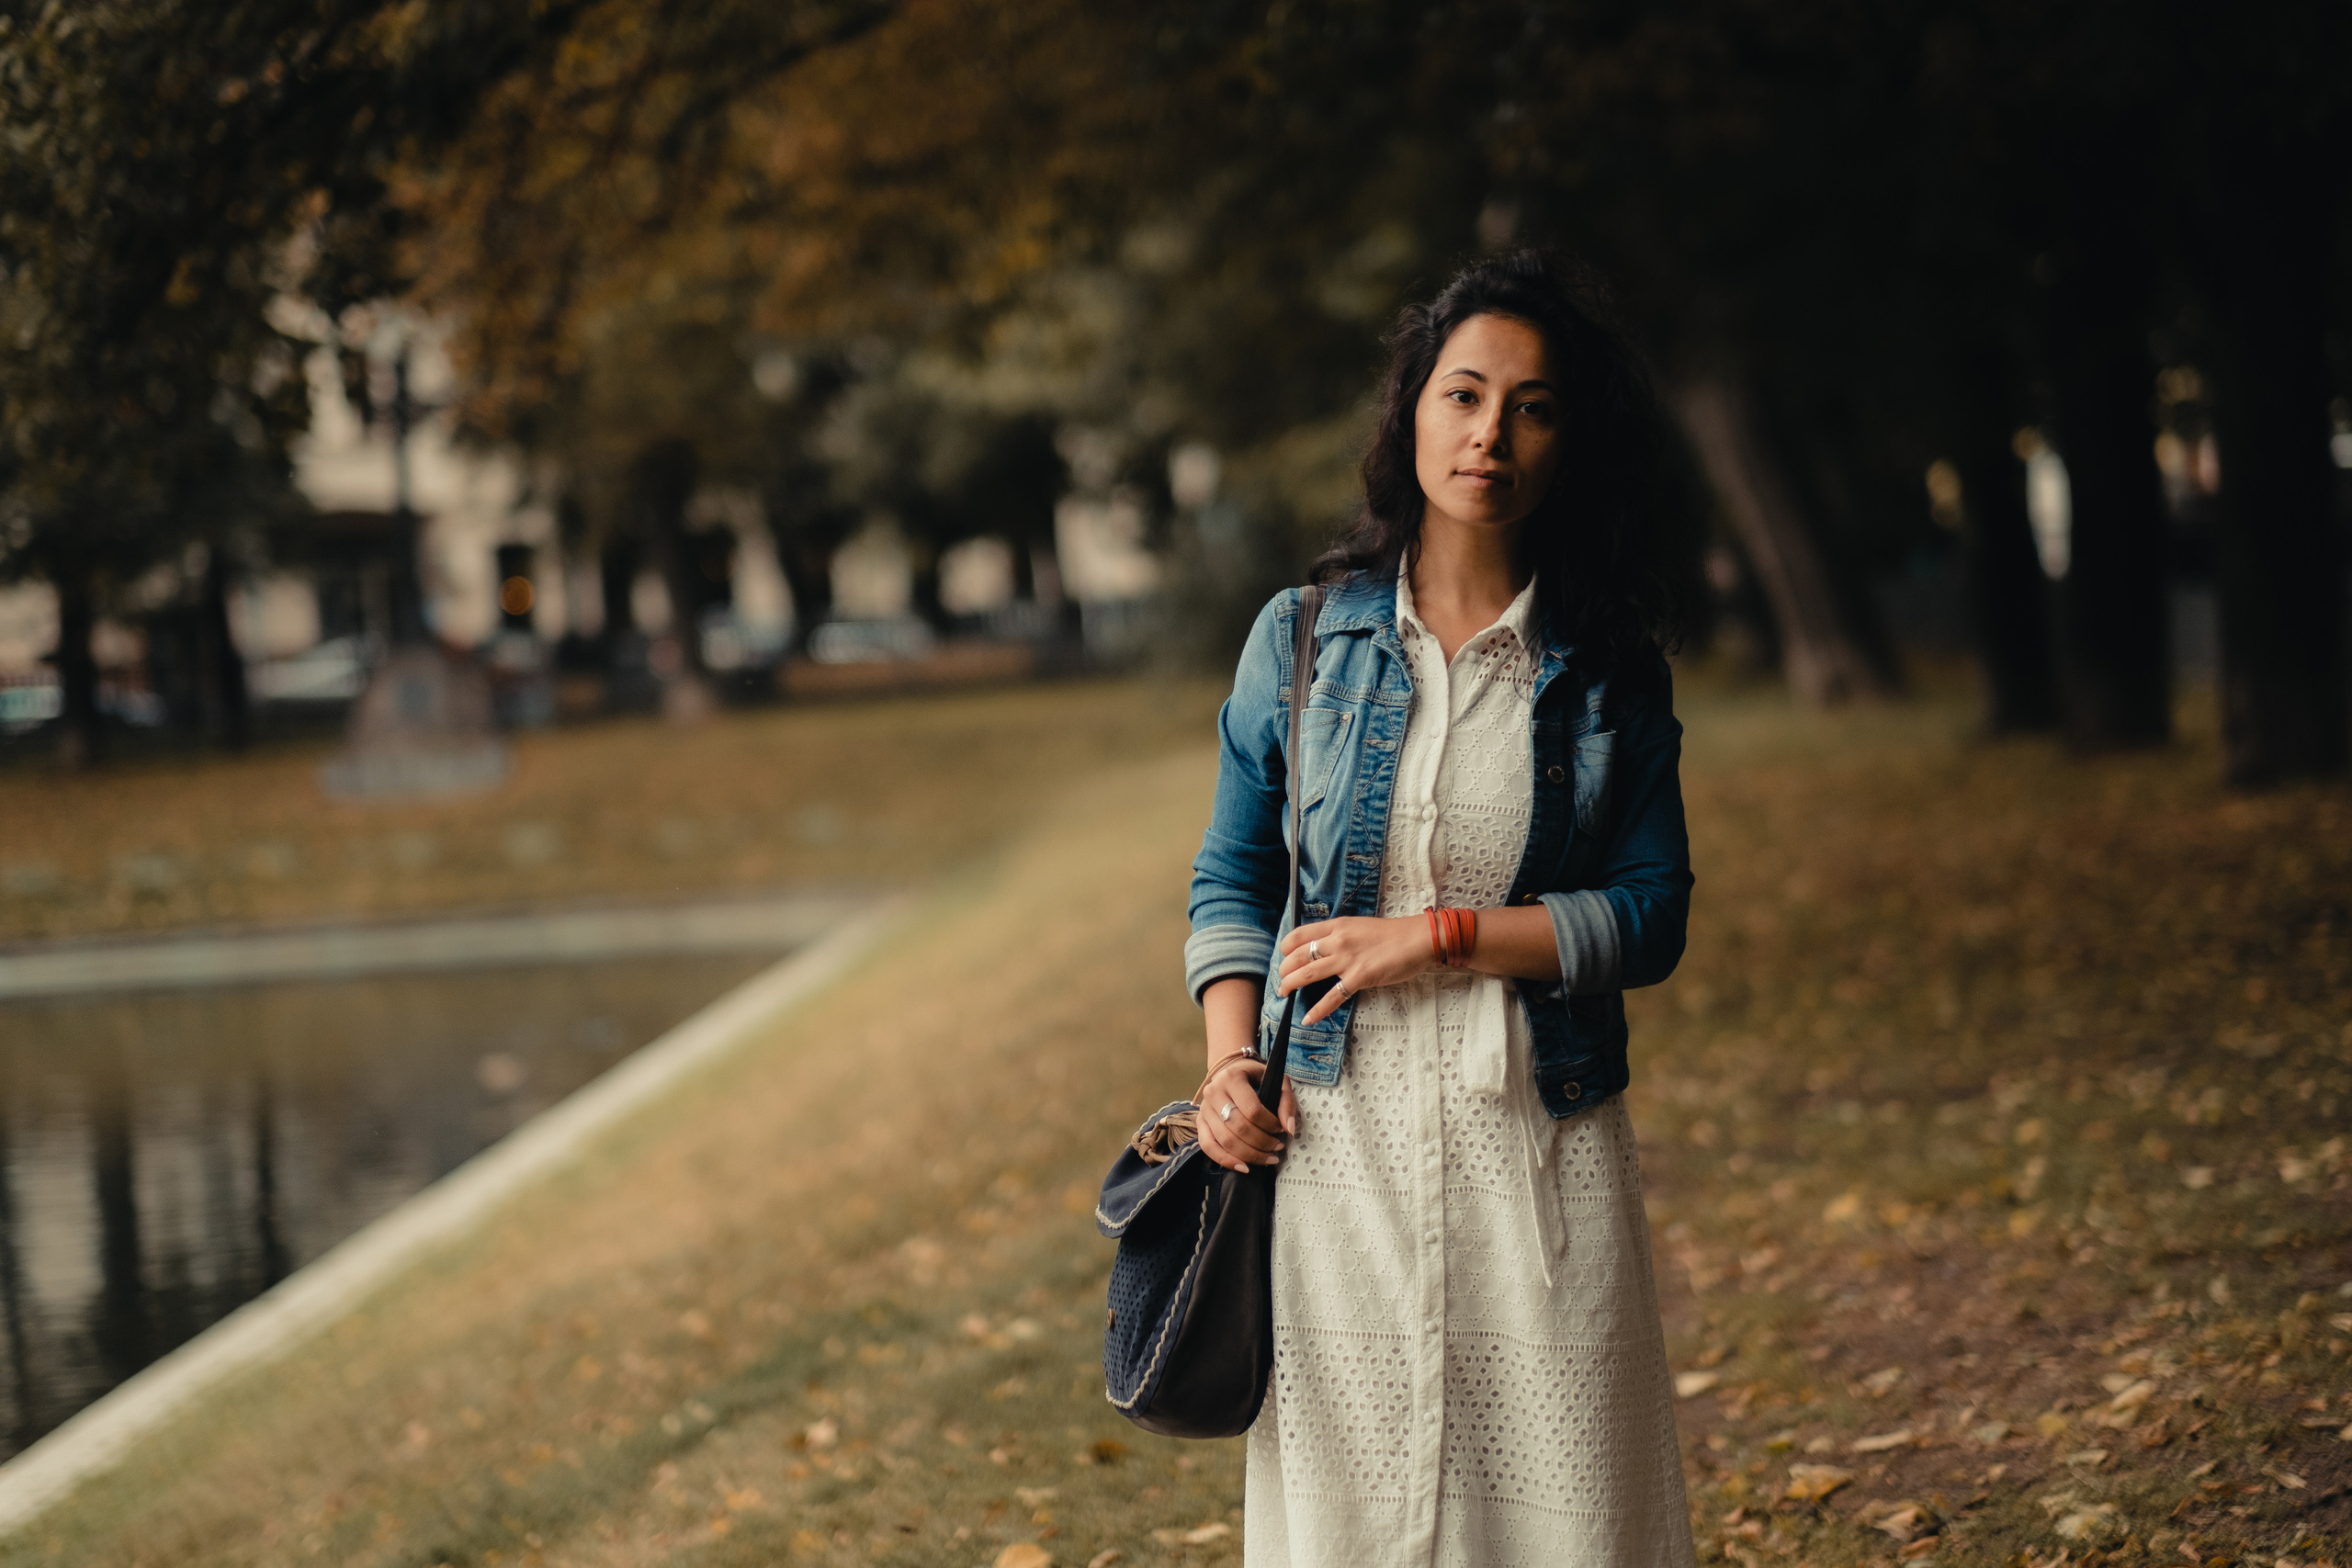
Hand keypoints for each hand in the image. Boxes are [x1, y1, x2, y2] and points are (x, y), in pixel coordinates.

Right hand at [1195, 1056, 1297, 1171]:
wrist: (1230, 1072)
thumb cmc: (1255, 1078)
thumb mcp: (1276, 1081)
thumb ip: (1286, 1103)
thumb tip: (1289, 1129)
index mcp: (1232, 1078)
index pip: (1252, 1110)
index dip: (1270, 1125)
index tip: (1281, 1129)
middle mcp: (1214, 1092)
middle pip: (1238, 1127)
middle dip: (1262, 1143)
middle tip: (1277, 1148)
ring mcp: (1204, 1108)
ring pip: (1225, 1140)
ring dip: (1249, 1155)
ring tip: (1268, 1158)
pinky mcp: (1200, 1122)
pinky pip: (1208, 1146)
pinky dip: (1225, 1160)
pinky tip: (1243, 1167)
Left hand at [1277, 915, 1436, 1025]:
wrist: (1416, 939)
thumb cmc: (1391, 934)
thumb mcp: (1358, 926)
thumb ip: (1339, 935)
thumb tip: (1324, 947)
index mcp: (1337, 926)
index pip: (1299, 935)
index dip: (1286, 948)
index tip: (1284, 957)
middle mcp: (1337, 940)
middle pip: (1298, 955)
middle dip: (1285, 969)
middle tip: (1283, 979)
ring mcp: (1347, 959)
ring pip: (1307, 973)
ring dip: (1291, 985)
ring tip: (1284, 993)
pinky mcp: (1359, 977)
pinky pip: (1333, 996)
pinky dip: (1318, 1010)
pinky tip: (1308, 1018)